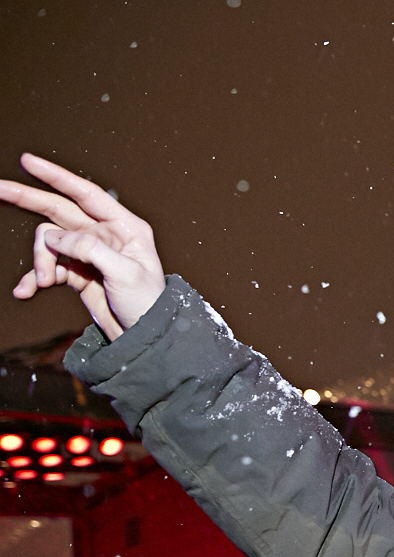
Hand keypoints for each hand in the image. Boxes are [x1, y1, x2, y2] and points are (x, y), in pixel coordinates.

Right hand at [0, 153, 166, 340]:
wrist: (144, 336)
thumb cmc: (147, 303)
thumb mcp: (125, 274)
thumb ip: (90, 250)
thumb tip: (53, 237)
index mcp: (124, 227)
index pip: (86, 194)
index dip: (57, 176)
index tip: (27, 162)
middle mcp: (104, 235)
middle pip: (59, 210)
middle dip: (29, 200)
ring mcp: (87, 253)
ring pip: (48, 243)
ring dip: (40, 261)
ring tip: (42, 282)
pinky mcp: (75, 272)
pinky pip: (46, 267)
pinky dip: (34, 278)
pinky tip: (26, 291)